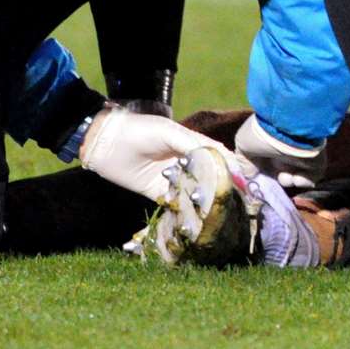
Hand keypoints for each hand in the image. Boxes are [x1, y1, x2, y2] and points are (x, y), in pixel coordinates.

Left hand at [81, 107, 255, 201]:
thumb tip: (221, 157)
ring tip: (222, 213)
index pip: (219, 156)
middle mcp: (185, 161)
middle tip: (239, 203)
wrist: (104, 142)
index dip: (232, 168)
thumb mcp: (168, 132)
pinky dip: (187, 209)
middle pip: (210, 176)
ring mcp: (172, 177)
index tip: (245, 182)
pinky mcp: (157, 192)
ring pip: (196, 190)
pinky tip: (198, 217)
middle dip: (223, 188)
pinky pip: (177, 203)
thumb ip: (193, 144)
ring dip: (206, 200)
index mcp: (191, 143)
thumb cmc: (138, 130)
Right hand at [234, 114, 326, 190]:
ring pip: (293, 176)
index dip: (261, 173)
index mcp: (269, 142)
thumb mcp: (243, 144)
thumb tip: (250, 175)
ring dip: (287, 180)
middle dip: (273, 179)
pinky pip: (310, 178)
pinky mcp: (316, 161)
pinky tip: (295, 177)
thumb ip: (245, 162)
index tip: (257, 180)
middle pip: (279, 171)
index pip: (265, 161)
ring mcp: (302, 154)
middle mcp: (286, 147)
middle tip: (271, 183)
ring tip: (285, 176)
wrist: (288, 130)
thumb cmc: (262, 135)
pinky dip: (302, 181)